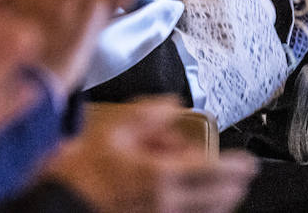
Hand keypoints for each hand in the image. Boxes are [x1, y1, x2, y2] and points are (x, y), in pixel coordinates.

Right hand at [44, 98, 257, 212]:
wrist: (59, 204)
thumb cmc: (81, 171)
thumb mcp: (113, 132)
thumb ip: (149, 115)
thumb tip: (172, 105)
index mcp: (160, 176)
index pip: (214, 173)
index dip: (236, 168)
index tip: (248, 163)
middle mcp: (167, 205)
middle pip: (216, 200)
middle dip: (233, 187)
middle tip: (239, 176)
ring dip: (217, 201)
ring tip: (220, 190)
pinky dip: (196, 210)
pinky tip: (192, 202)